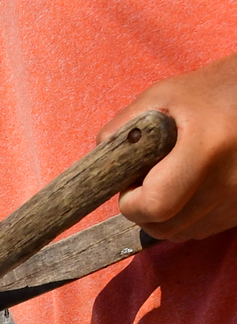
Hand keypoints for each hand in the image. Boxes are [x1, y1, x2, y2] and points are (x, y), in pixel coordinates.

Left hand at [113, 53, 236, 239]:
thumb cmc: (212, 90)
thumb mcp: (164, 95)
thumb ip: (125, 125)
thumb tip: (101, 156)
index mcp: (207, 148)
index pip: (157, 204)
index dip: (132, 203)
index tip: (130, 185)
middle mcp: (229, 181)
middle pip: (166, 227)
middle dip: (143, 211)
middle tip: (147, 181)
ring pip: (182, 233)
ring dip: (165, 217)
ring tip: (170, 181)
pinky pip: (203, 230)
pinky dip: (188, 217)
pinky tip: (191, 189)